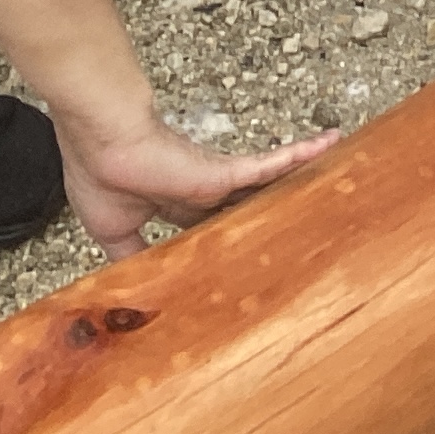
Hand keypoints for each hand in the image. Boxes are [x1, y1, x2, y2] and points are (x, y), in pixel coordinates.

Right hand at [58, 101, 334, 257]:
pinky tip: (329, 145)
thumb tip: (137, 290)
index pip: (212, 228)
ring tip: (334, 188)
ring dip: (299, 185)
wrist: (101, 143)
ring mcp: (217, 180)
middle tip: (306, 239)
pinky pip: (271, 163)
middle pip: (248, 209)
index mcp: (176, 206)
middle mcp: (203, 192)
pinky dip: (300, 155)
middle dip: (275, 221)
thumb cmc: (99, 176)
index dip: (231, 243)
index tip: (250, 261)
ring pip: (268, 185)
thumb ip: (132, 259)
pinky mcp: (224, 171)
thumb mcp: (114, 234)